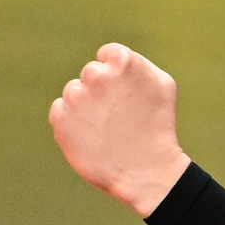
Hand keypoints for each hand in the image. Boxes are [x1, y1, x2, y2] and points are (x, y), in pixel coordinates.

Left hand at [49, 43, 191, 216]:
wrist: (144, 169)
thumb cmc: (158, 126)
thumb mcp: (164, 84)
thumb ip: (138, 64)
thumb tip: (116, 59)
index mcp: (122, 61)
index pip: (107, 55)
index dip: (116, 75)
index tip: (124, 94)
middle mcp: (96, 75)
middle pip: (90, 73)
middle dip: (101, 90)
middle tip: (116, 114)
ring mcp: (76, 96)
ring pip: (74, 92)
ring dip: (85, 106)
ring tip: (105, 128)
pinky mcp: (60, 118)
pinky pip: (60, 111)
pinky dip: (71, 122)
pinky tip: (90, 135)